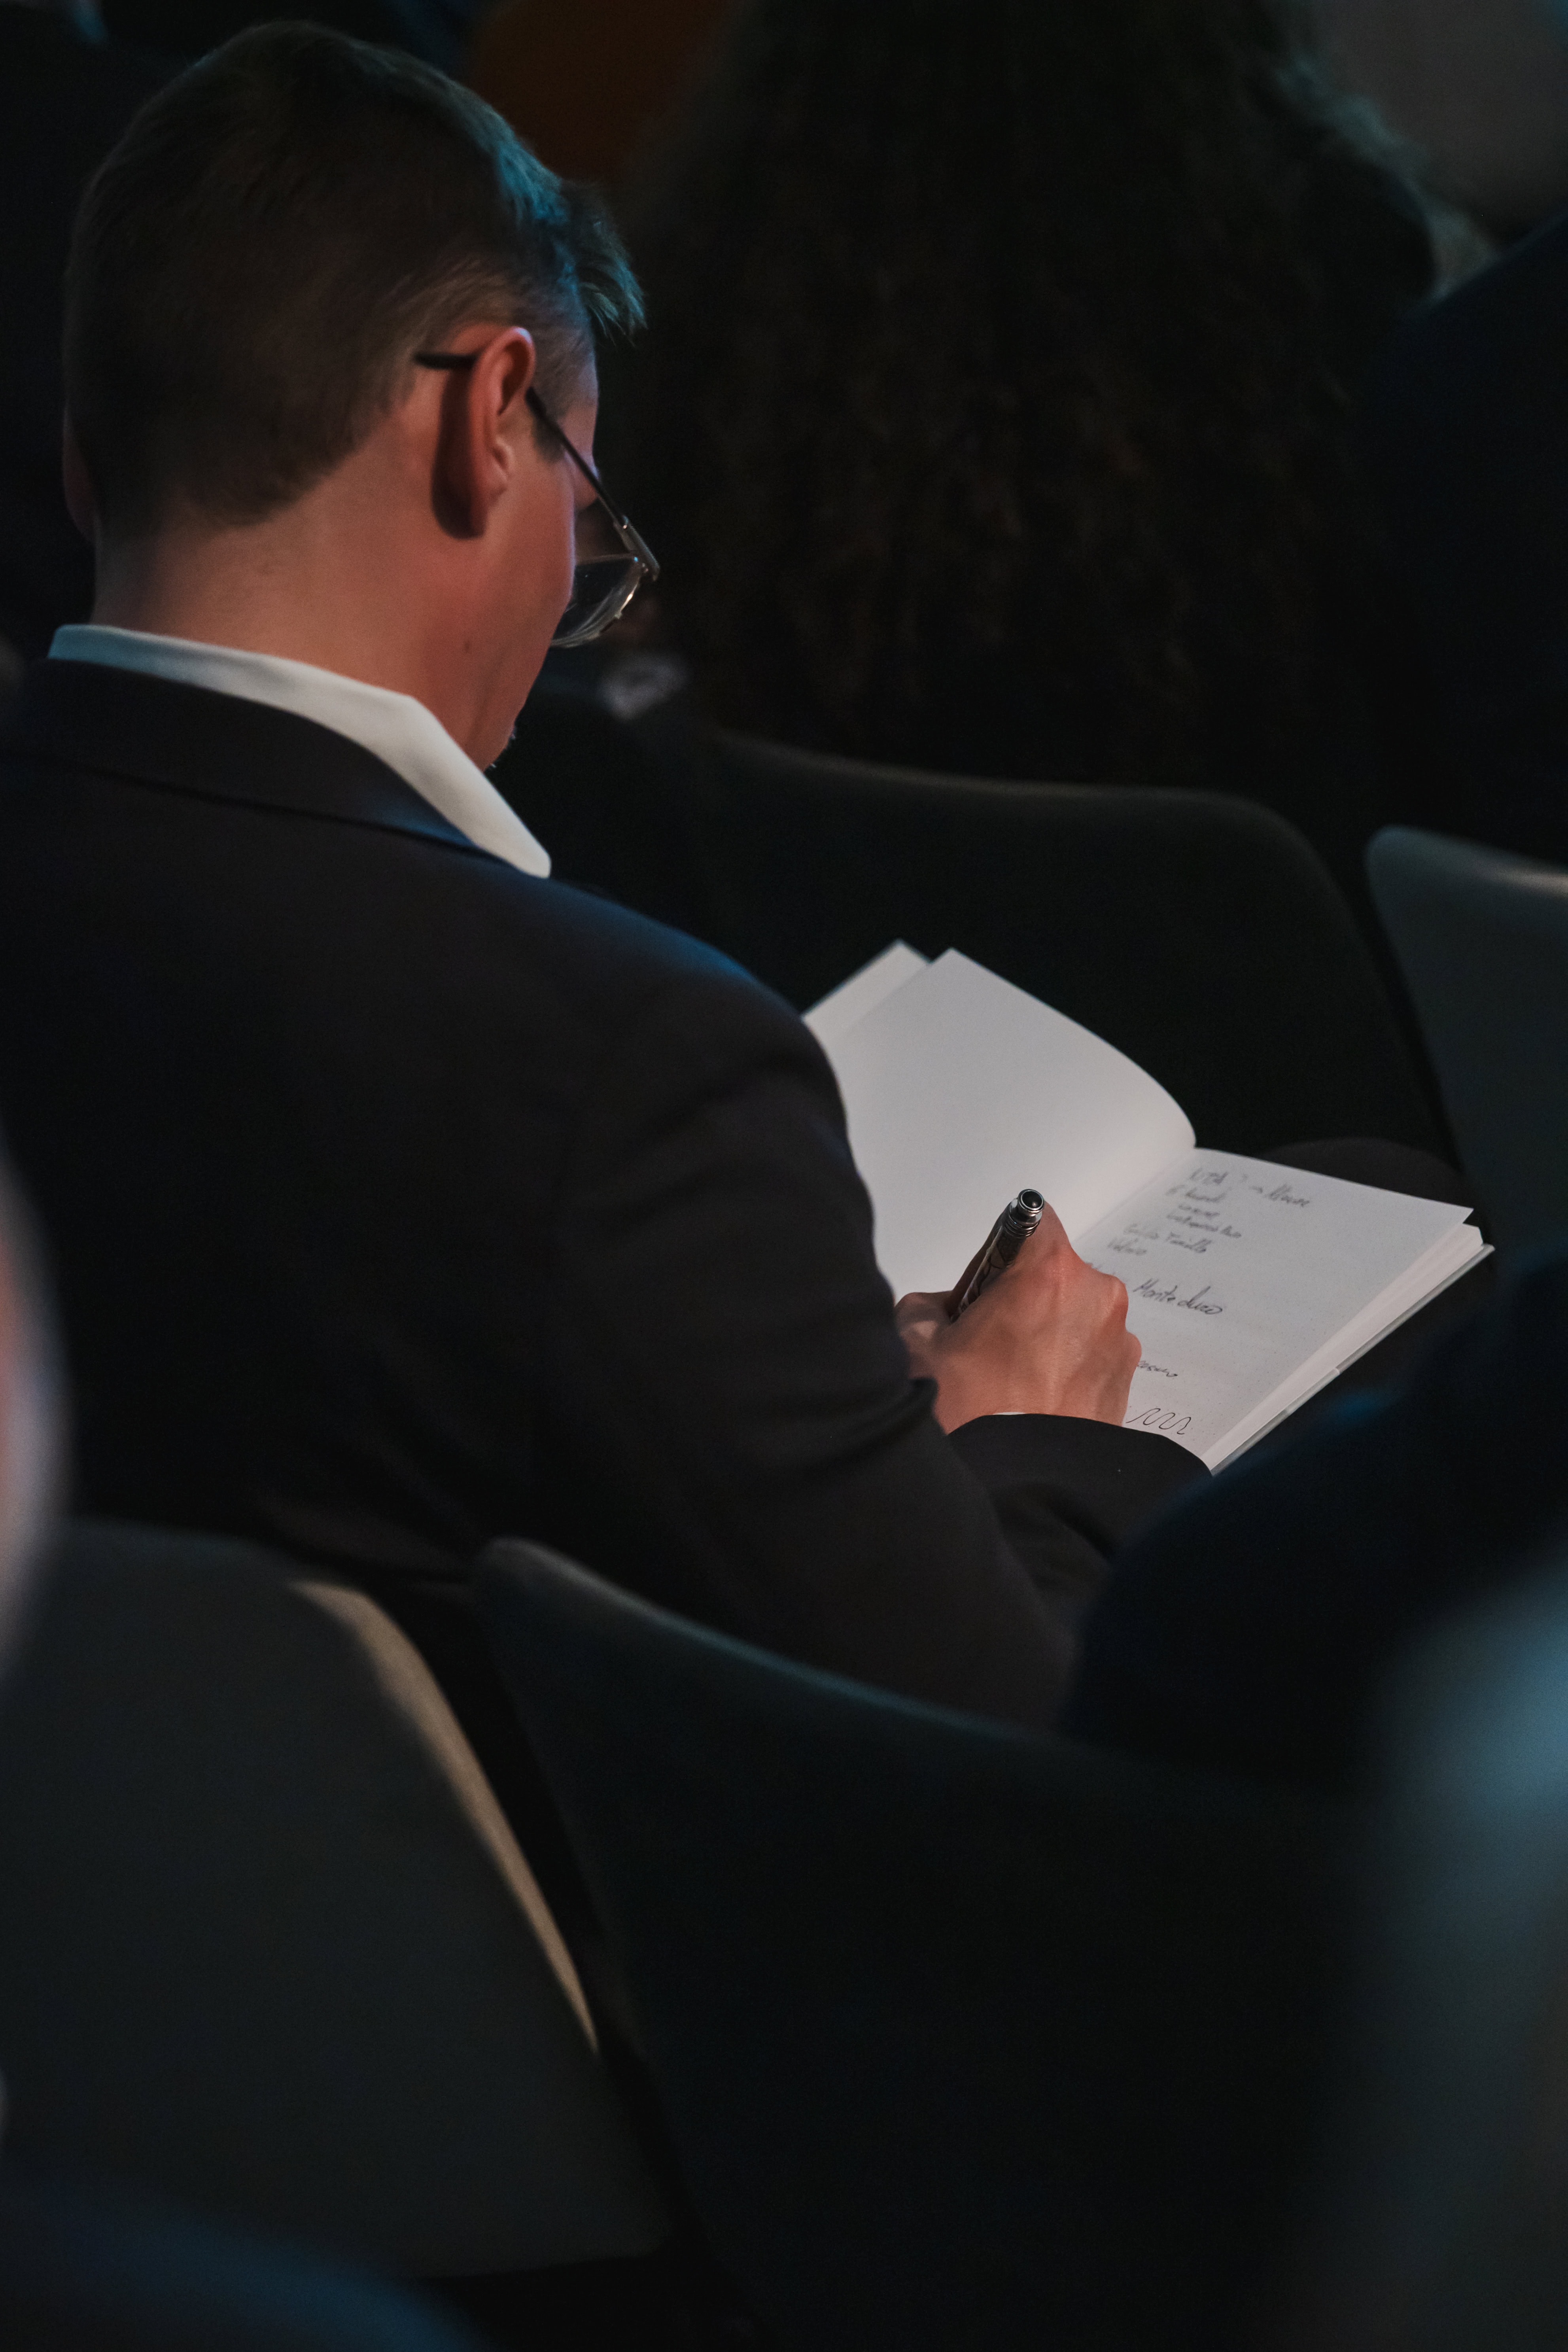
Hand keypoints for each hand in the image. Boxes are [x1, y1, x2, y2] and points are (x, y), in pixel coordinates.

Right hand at [895, 1200, 1139, 1432]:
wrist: (1014, 1491)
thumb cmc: (966, 1413)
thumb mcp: (915, 1343)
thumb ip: (929, 1306)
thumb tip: (947, 1311)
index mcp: (1048, 1271)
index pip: (1031, 1219)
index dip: (1001, 1250)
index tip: (984, 1287)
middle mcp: (1096, 1297)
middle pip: (1054, 1274)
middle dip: (1023, 1299)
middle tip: (987, 1346)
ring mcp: (1117, 1342)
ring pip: (1074, 1317)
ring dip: (1048, 1336)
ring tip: (1010, 1383)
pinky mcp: (1125, 1382)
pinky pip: (1091, 1356)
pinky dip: (1067, 1369)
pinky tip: (1034, 1402)